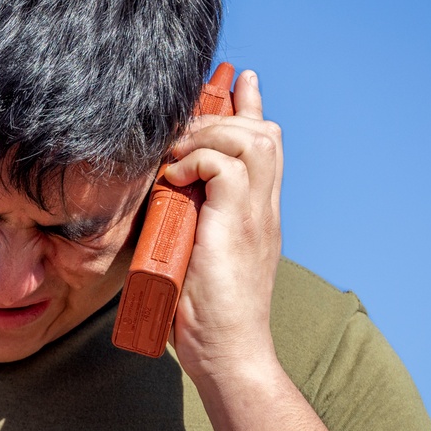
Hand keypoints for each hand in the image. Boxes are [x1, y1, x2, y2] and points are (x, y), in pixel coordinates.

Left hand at [163, 70, 282, 382]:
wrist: (228, 352)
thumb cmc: (206, 315)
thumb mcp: (198, 254)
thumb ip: (193, 221)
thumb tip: (164, 199)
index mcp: (258, 212)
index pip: (265, 144)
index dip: (252, 107)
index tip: (239, 79)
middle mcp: (264, 207)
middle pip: (263, 132)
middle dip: (222, 114)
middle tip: (181, 128)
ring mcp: (255, 214)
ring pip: (249, 138)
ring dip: (205, 136)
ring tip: (173, 158)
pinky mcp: (236, 223)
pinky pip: (223, 163)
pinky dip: (193, 162)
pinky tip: (173, 181)